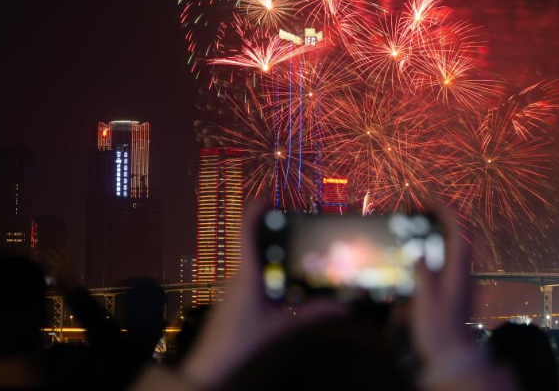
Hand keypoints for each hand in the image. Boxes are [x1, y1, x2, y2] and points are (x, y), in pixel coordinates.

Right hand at [42, 248, 78, 292]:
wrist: (73, 289)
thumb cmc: (61, 286)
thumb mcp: (52, 280)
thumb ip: (49, 272)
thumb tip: (45, 266)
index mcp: (57, 266)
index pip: (49, 257)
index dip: (44, 254)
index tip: (39, 252)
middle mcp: (63, 262)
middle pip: (55, 253)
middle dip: (49, 250)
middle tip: (45, 249)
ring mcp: (68, 262)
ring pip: (64, 251)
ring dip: (58, 249)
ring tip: (54, 247)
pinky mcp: (72, 263)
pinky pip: (68, 255)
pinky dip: (64, 251)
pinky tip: (62, 251)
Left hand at [181, 201, 346, 387]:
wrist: (212, 362)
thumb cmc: (242, 340)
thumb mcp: (281, 326)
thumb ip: (314, 314)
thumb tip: (345, 307)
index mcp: (248, 272)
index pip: (247, 230)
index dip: (257, 209)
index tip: (271, 195)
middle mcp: (240, 273)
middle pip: (254, 240)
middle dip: (273, 227)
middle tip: (297, 220)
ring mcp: (236, 284)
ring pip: (254, 257)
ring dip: (272, 248)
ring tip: (297, 245)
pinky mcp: (237, 295)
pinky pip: (253, 272)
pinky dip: (269, 266)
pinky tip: (286, 276)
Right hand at [410, 206, 474, 368]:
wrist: (454, 356)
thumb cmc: (440, 330)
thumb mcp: (426, 299)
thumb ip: (422, 271)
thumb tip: (418, 250)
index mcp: (459, 268)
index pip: (458, 228)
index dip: (444, 208)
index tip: (426, 197)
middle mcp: (463, 270)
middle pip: (459, 232)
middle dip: (441, 214)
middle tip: (420, 206)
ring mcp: (461, 278)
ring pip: (453, 244)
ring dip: (438, 229)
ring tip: (417, 222)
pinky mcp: (455, 287)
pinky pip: (446, 257)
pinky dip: (435, 245)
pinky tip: (419, 250)